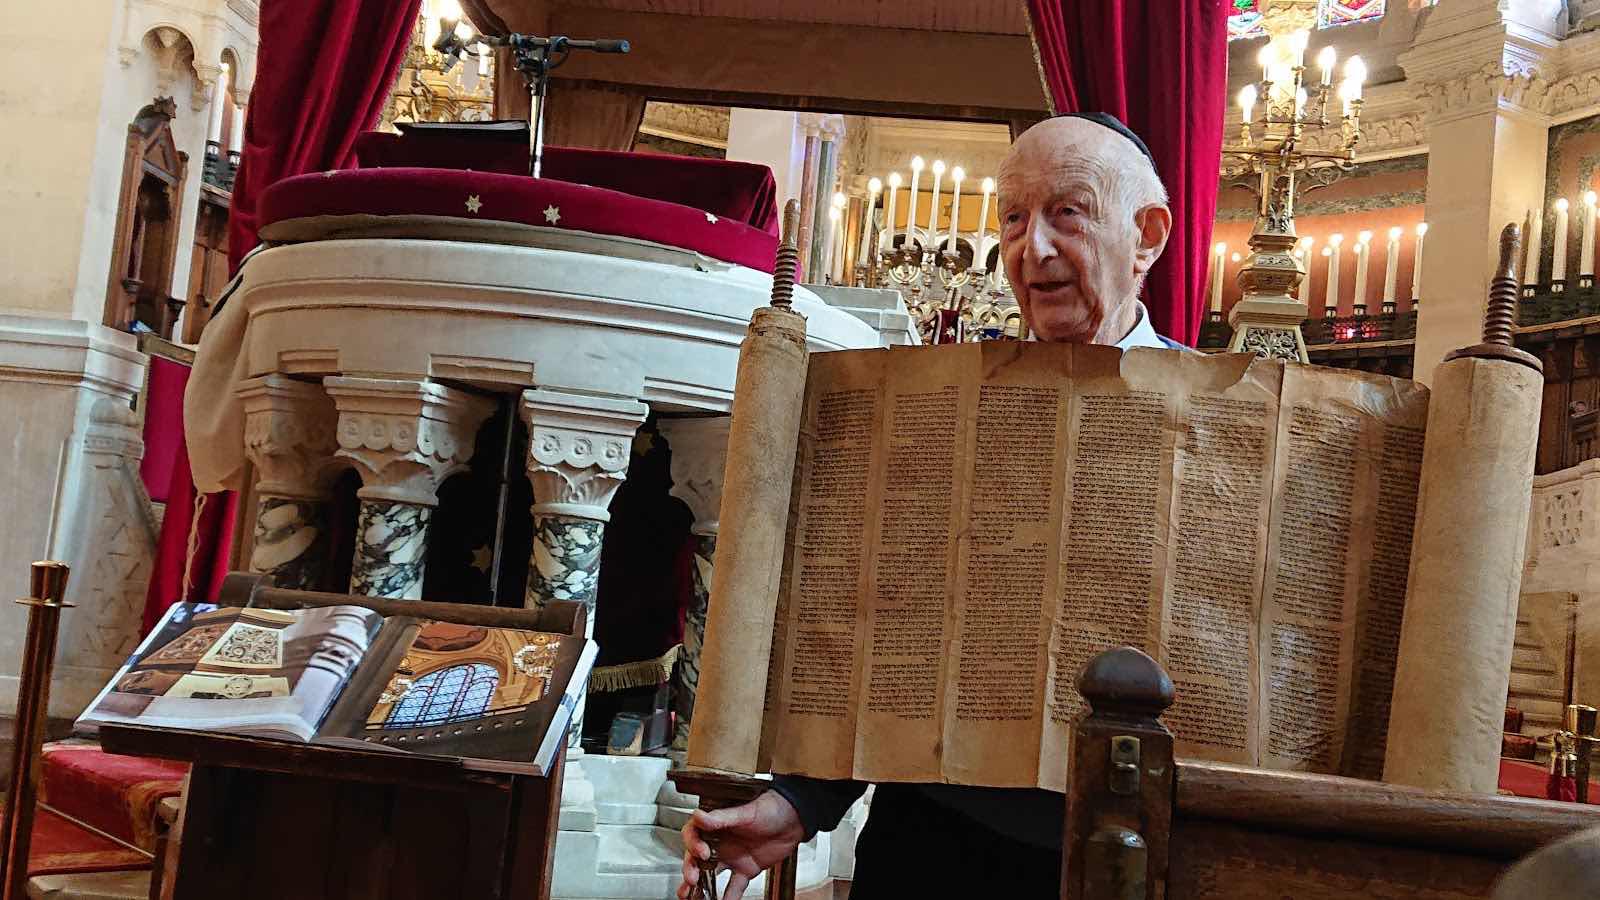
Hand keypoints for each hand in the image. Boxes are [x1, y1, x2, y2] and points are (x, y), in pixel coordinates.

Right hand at [677, 790, 804, 899]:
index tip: (701, 853)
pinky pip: (734, 887)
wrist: (796, 819)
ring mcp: (733, 858)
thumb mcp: (745, 812)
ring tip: (693, 897)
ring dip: (701, 886)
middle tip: (692, 879)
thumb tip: (698, 815)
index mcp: (717, 825)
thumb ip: (721, 818)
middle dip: (691, 869)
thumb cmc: (771, 807)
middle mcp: (722, 842)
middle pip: (697, 858)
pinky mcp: (746, 870)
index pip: (694, 835)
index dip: (693, 845)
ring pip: (711, 875)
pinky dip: (728, 897)